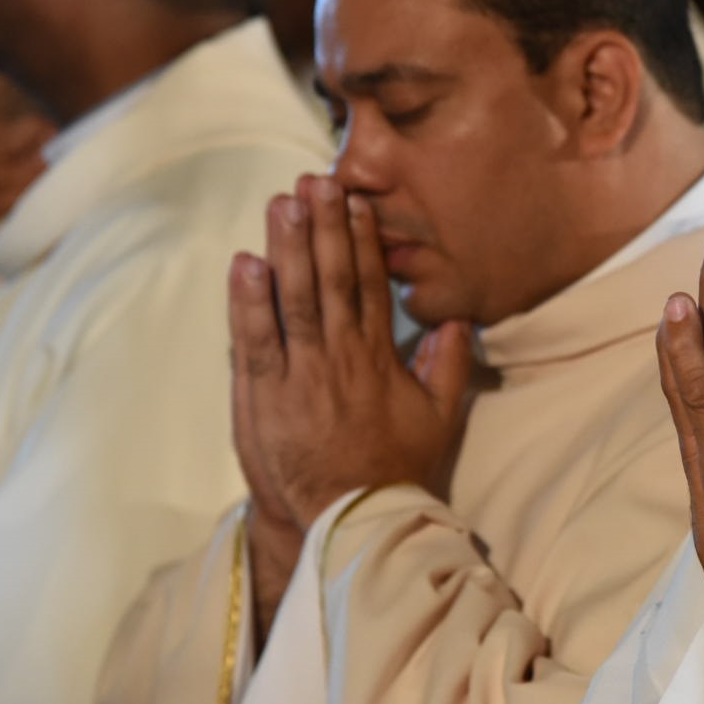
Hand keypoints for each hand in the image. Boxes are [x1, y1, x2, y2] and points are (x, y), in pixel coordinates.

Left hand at [229, 174, 473, 532]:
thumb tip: (457, 320)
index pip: (370, 285)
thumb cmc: (393, 469)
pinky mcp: (263, 398)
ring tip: (281, 203)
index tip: (355, 201)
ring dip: (287, 248)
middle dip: (322, 227)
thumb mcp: (437, 418)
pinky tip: (246, 263)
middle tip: (314, 181)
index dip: (361, 239)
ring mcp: (300, 376)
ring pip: (293, 299)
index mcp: (379, 357)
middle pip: (331, 279)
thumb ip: (448, 366)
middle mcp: (340, 358)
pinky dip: (247, 302)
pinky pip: (255, 341)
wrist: (349, 522)